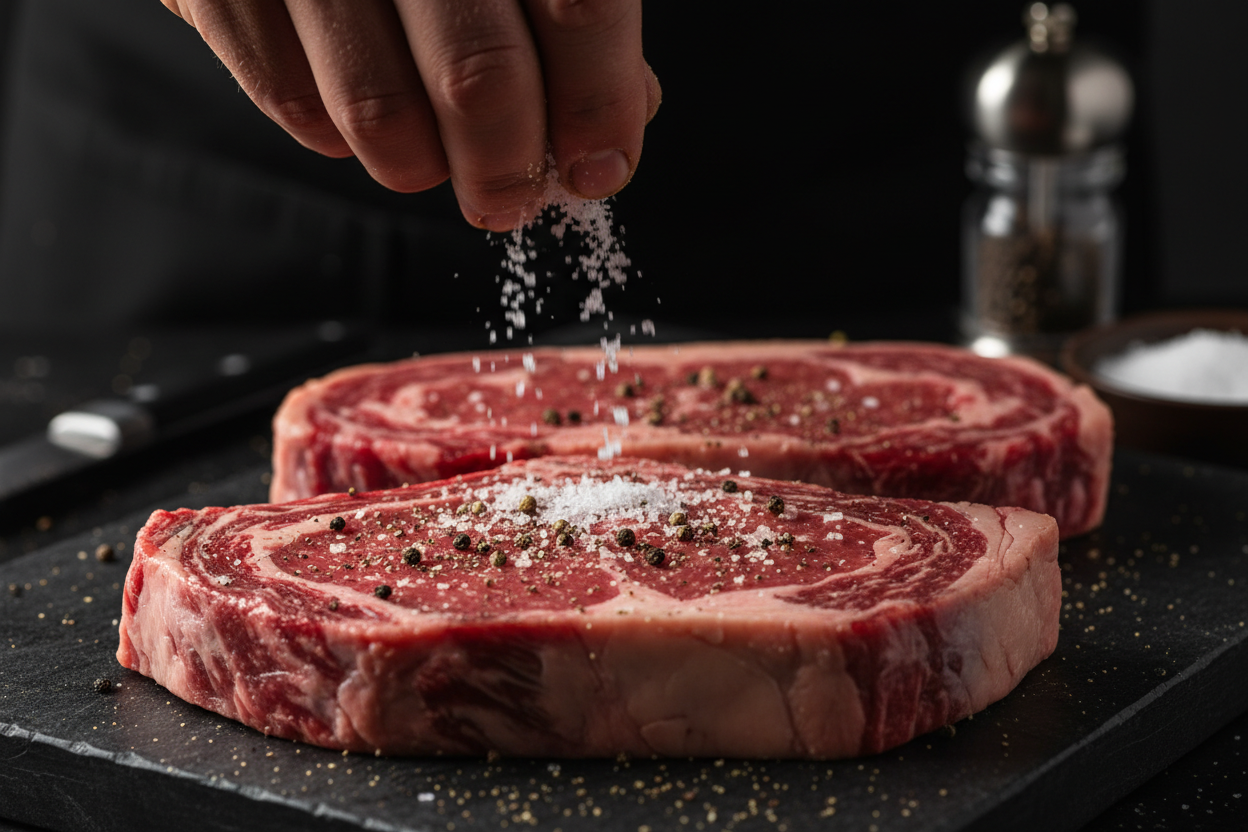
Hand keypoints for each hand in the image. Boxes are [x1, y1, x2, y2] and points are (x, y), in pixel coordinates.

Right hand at [159, 1, 660, 229]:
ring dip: (421, 166)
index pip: (579, 2)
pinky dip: (335, 135)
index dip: (598, 104)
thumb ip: (571, 7)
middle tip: (509, 198)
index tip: (599, 167)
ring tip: (431, 159)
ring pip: (379, 111)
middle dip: (507, 167)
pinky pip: (291, 100)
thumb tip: (624, 111)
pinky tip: (355, 114)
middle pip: (478, 76)